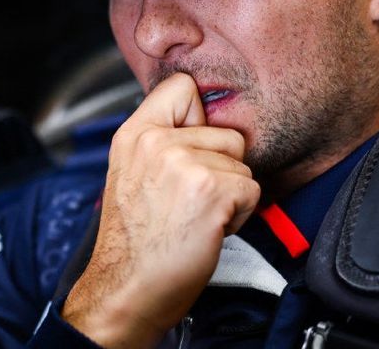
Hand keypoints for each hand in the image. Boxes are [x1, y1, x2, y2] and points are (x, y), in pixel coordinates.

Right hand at [62, 73, 260, 347]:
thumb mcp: (132, 175)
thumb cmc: (134, 244)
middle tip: (191, 200)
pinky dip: (240, 215)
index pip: (182, 86)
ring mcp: (184, 163)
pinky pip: (252, 189)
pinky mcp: (211, 189)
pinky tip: (209, 229)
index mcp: (134, 135)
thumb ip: (160, 142)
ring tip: (197, 216)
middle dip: (221, 168)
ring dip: (231, 194)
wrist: (127, 291)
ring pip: (242, 164)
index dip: (199, 117)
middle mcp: (156, 142)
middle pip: (227, 132)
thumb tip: (200, 119)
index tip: (192, 148)